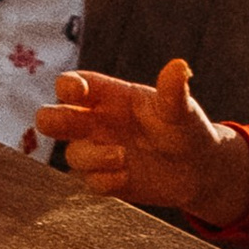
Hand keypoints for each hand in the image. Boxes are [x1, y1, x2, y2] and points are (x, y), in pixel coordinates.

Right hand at [33, 56, 248, 226]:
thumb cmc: (186, 128)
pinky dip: (104, 180)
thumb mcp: (181, 109)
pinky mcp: (105, 179)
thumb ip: (173, 91)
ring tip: (122, 156)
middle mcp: (96, 122)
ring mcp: (98, 152)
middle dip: (49, 120)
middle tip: (60, 124)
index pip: (73, 85)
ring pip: (72, 154)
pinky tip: (127, 176)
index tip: (78, 91)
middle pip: (52, 118)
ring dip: (91, 156)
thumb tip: (180, 66)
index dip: (67, 85)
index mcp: (108, 96)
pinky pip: (89, 182)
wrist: (199, 169)